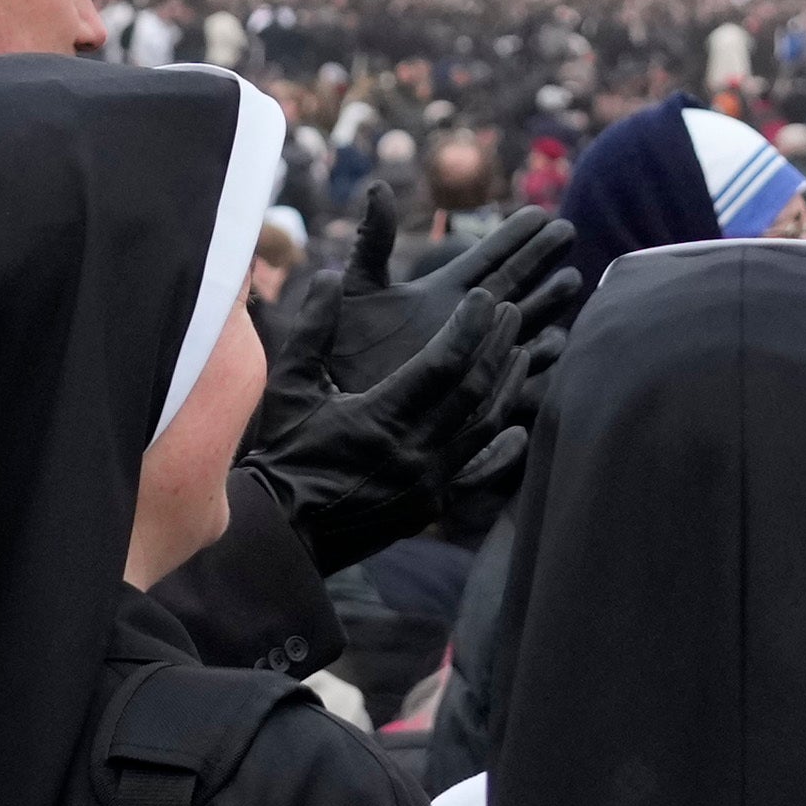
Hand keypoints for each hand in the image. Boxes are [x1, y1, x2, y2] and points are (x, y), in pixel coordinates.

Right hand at [240, 213, 579, 572]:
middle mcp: (413, 452)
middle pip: (474, 391)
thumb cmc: (283, 453)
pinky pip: (478, 473)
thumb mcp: (289, 388)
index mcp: (381, 418)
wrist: (283, 530)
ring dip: (507, 387)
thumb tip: (325, 276)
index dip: (469, 327)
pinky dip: (501, 450)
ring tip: (521, 352)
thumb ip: (312, 331)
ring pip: (483, 428)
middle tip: (512, 311)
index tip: (486, 298)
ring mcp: (427, 483)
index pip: (443, 364)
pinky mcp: (430, 506)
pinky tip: (517, 430)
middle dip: (497, 346)